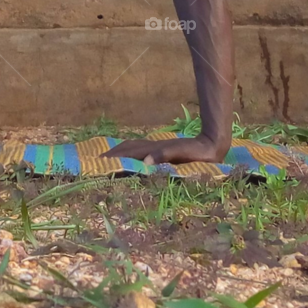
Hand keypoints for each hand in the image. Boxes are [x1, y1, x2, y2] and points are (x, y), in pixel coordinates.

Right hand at [101, 134, 229, 165]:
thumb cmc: (198, 153)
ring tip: (107, 160)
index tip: (99, 163)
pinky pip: (140, 150)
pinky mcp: (162, 151)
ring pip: (132, 148)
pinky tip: (129, 158)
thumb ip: (164, 155)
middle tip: (96, 163)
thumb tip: (145, 161)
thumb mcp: (182, 154)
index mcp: (154, 150)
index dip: (115, 157)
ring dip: (119, 153)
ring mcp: (157, 148)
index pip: (129, 152)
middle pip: (127, 148)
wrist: (211, 145)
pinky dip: (129, 153)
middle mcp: (152, 147)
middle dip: (112, 154)